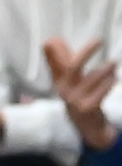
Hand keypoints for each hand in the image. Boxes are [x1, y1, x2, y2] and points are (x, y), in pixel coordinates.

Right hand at [46, 33, 119, 150]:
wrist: (87, 127)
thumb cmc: (78, 98)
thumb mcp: (68, 81)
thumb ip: (61, 62)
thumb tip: (52, 40)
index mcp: (59, 81)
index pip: (53, 63)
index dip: (52, 52)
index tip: (54, 39)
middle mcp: (64, 90)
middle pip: (72, 67)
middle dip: (86, 53)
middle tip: (99, 41)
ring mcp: (75, 100)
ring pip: (90, 80)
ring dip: (103, 70)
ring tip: (113, 63)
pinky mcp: (88, 109)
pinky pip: (99, 93)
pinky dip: (107, 85)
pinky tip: (114, 79)